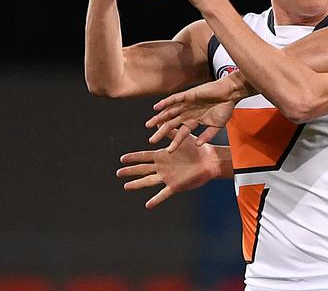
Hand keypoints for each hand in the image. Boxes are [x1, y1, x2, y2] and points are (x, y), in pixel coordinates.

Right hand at [116, 133, 232, 208]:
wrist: (210, 160)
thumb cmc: (197, 148)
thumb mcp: (182, 137)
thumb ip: (170, 131)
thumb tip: (159, 122)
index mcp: (163, 155)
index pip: (144, 156)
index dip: (133, 158)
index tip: (122, 158)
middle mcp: (163, 167)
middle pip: (143, 169)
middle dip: (130, 170)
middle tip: (118, 172)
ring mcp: (168, 177)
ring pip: (149, 181)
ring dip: (137, 184)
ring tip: (126, 186)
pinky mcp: (176, 185)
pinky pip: (164, 194)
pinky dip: (156, 199)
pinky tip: (148, 204)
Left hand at [146, 79, 235, 151]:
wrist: (229, 93)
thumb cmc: (225, 108)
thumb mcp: (216, 126)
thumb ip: (207, 135)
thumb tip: (199, 144)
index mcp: (194, 121)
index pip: (182, 133)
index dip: (175, 142)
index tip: (169, 150)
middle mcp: (188, 113)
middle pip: (171, 124)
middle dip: (161, 132)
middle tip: (151, 140)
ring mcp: (187, 104)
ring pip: (169, 112)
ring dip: (159, 118)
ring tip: (149, 125)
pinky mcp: (188, 95)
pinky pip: (174, 99)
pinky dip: (165, 103)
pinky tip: (157, 107)